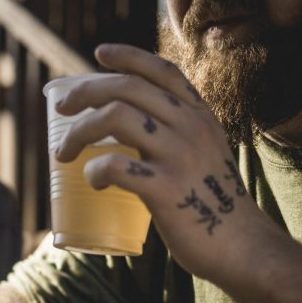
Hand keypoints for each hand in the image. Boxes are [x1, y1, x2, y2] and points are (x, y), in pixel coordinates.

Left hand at [55, 44, 278, 283]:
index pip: (161, 71)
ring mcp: (180, 157)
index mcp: (200, 116)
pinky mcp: (167, 191)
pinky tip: (92, 181)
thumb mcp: (203, 154)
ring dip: (79, 132)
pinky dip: (95, 170)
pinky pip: (117, 166)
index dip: (128, 57)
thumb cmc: (211, 204)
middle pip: (127, 89)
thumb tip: (125, 130)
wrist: (240, 248)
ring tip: (64, 153)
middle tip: (61, 112)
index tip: (98, 54)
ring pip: (116, 118)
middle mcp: (191, 128)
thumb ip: (175, 136)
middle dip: (85, 94)